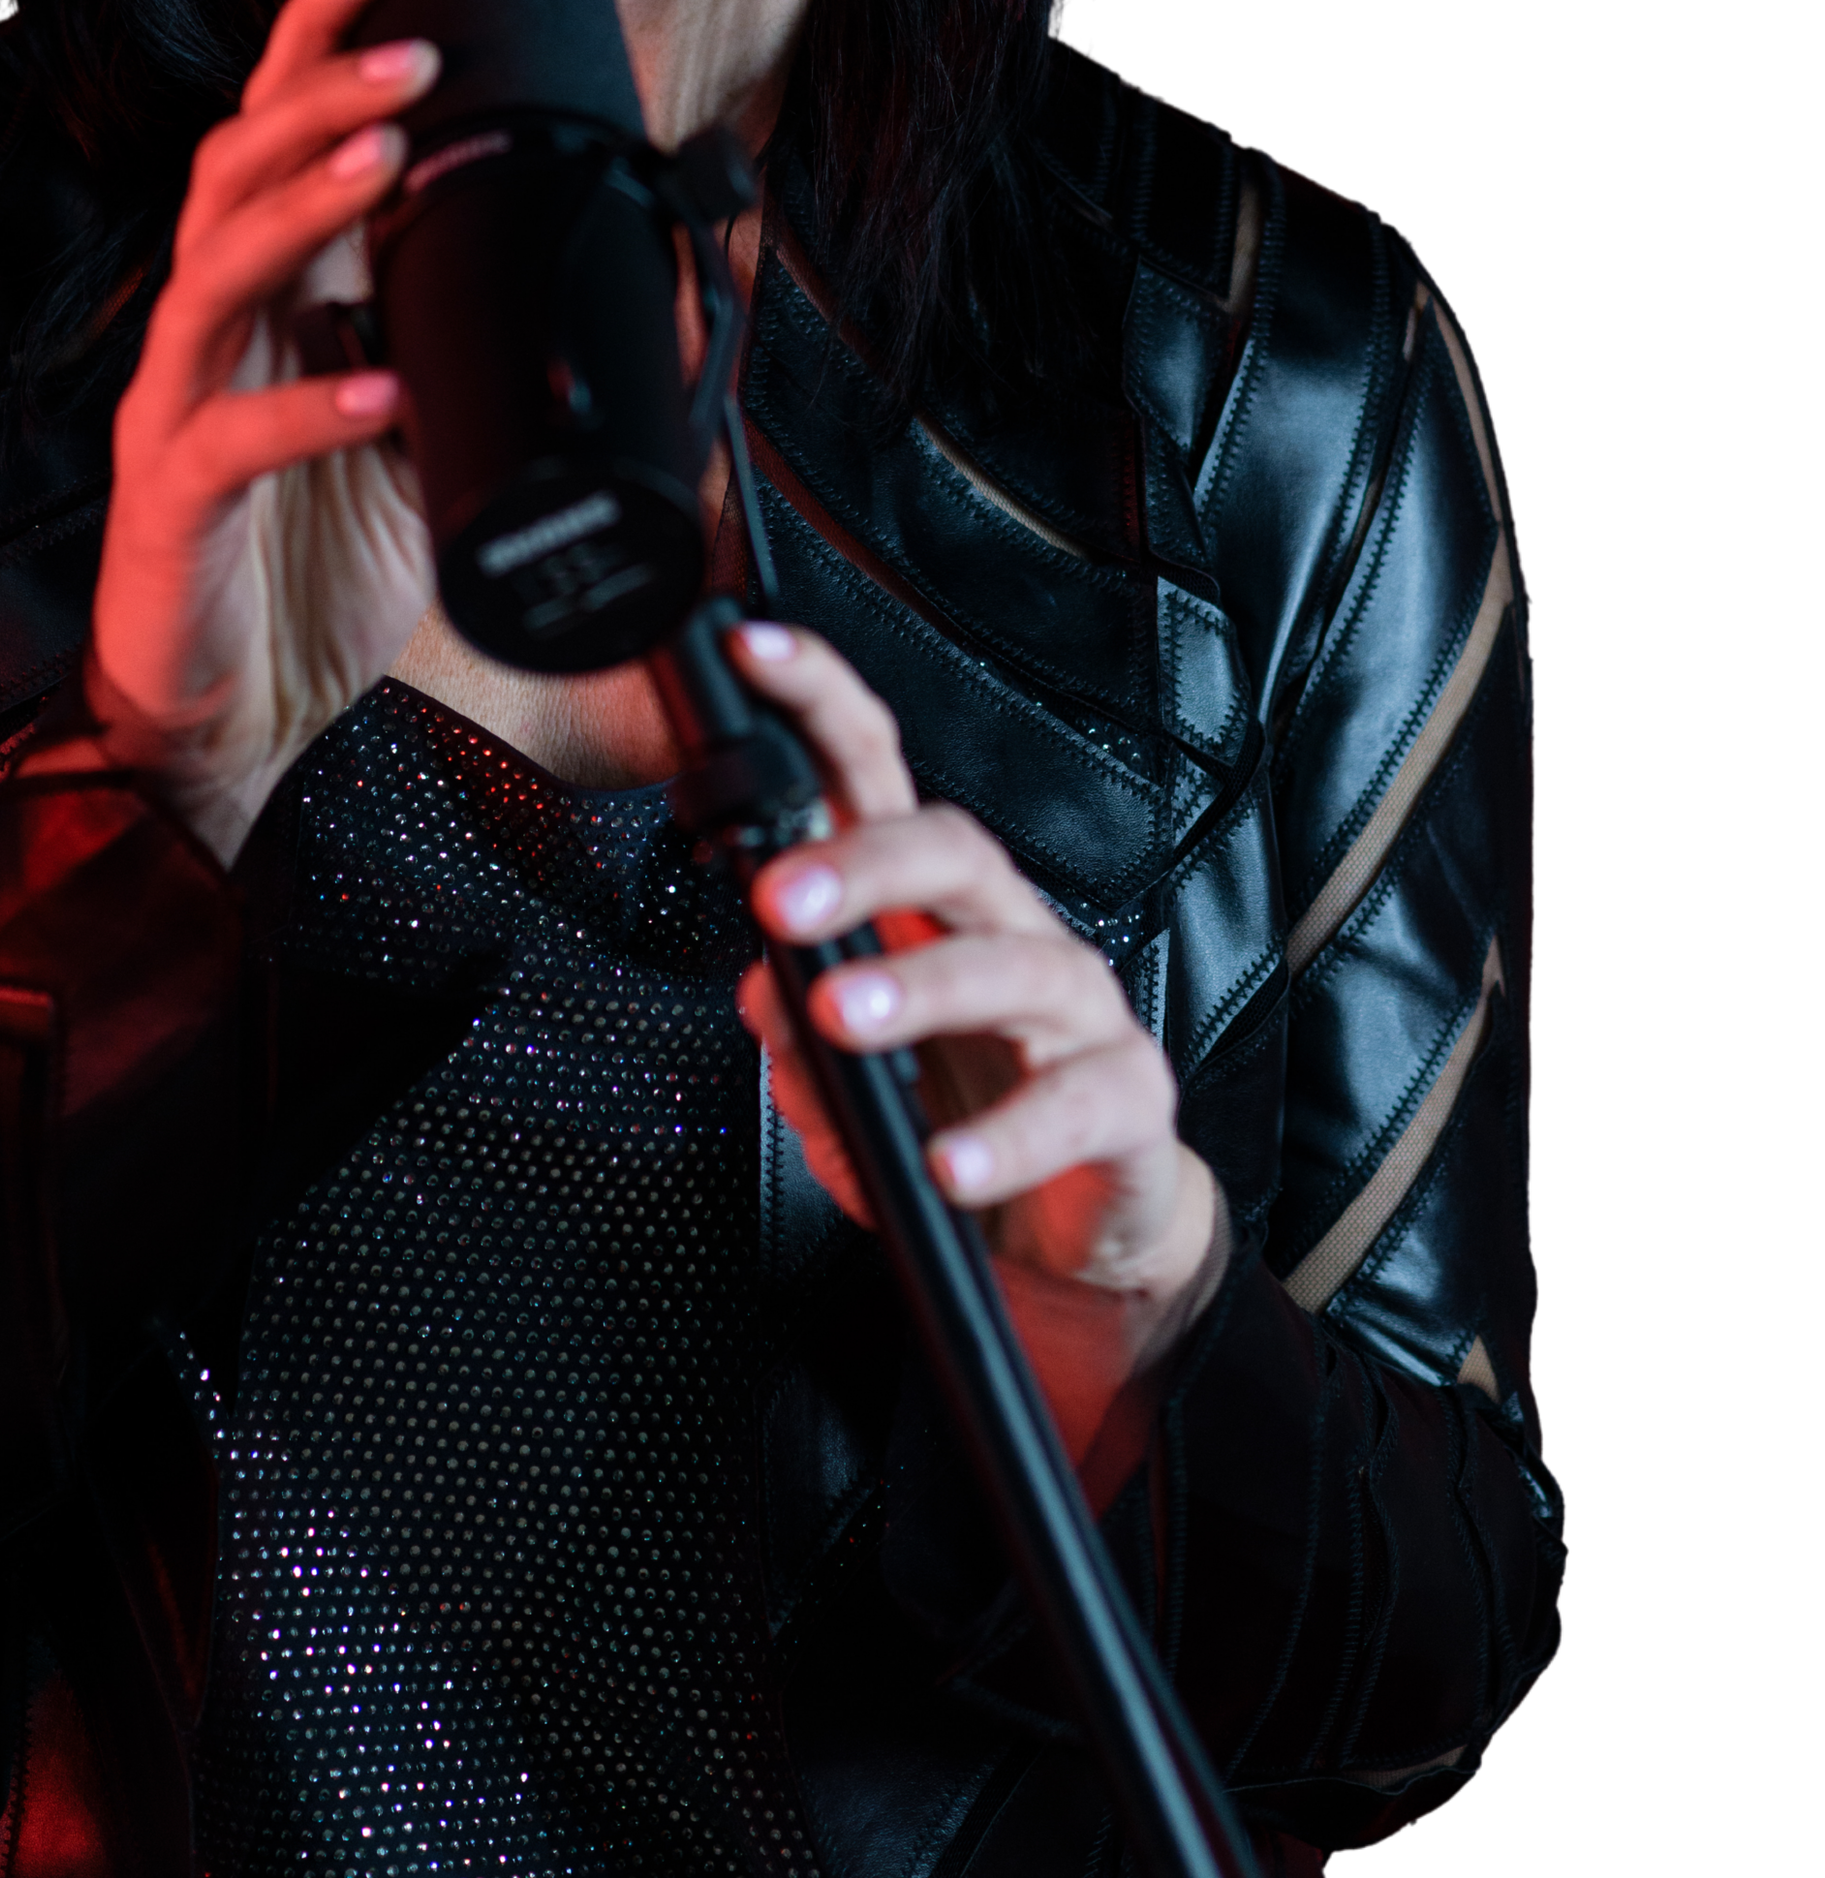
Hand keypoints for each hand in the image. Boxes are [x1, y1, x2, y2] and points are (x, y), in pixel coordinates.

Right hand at [81, 0, 435, 863]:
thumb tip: (595, 271)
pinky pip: (230, 438)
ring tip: (384, 151)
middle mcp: (211, 329)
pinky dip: (307, 407)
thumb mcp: (414, 427)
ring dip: (305, 205)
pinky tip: (375, 387)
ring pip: (218, 272)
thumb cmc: (312, 560)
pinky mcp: (172, 504)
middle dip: (317, 93)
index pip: (280, 128)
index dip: (322, 30)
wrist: (235, 716)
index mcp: (267, 295)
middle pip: (234, 167)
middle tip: (410, 49)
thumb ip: (462, 341)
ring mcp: (175, 409)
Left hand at [729, 622, 1227, 1452]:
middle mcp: (1008, 929)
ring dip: (919, 989)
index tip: (748, 651)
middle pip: (952, 850)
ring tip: (843, 1022)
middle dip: (863, 863)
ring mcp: (1078, 1009)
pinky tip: (947, 1161)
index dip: (817, 701)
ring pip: (1012, 965)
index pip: (873, 775)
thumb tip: (762, 980)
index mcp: (928, 903)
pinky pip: (1074, 1104)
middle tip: (781, 898)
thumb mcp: (846, 1076)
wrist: (1075, 1226)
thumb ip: (798, 1027)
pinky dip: (1006, 1138)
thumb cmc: (957, 1110)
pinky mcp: (1128, 1097)